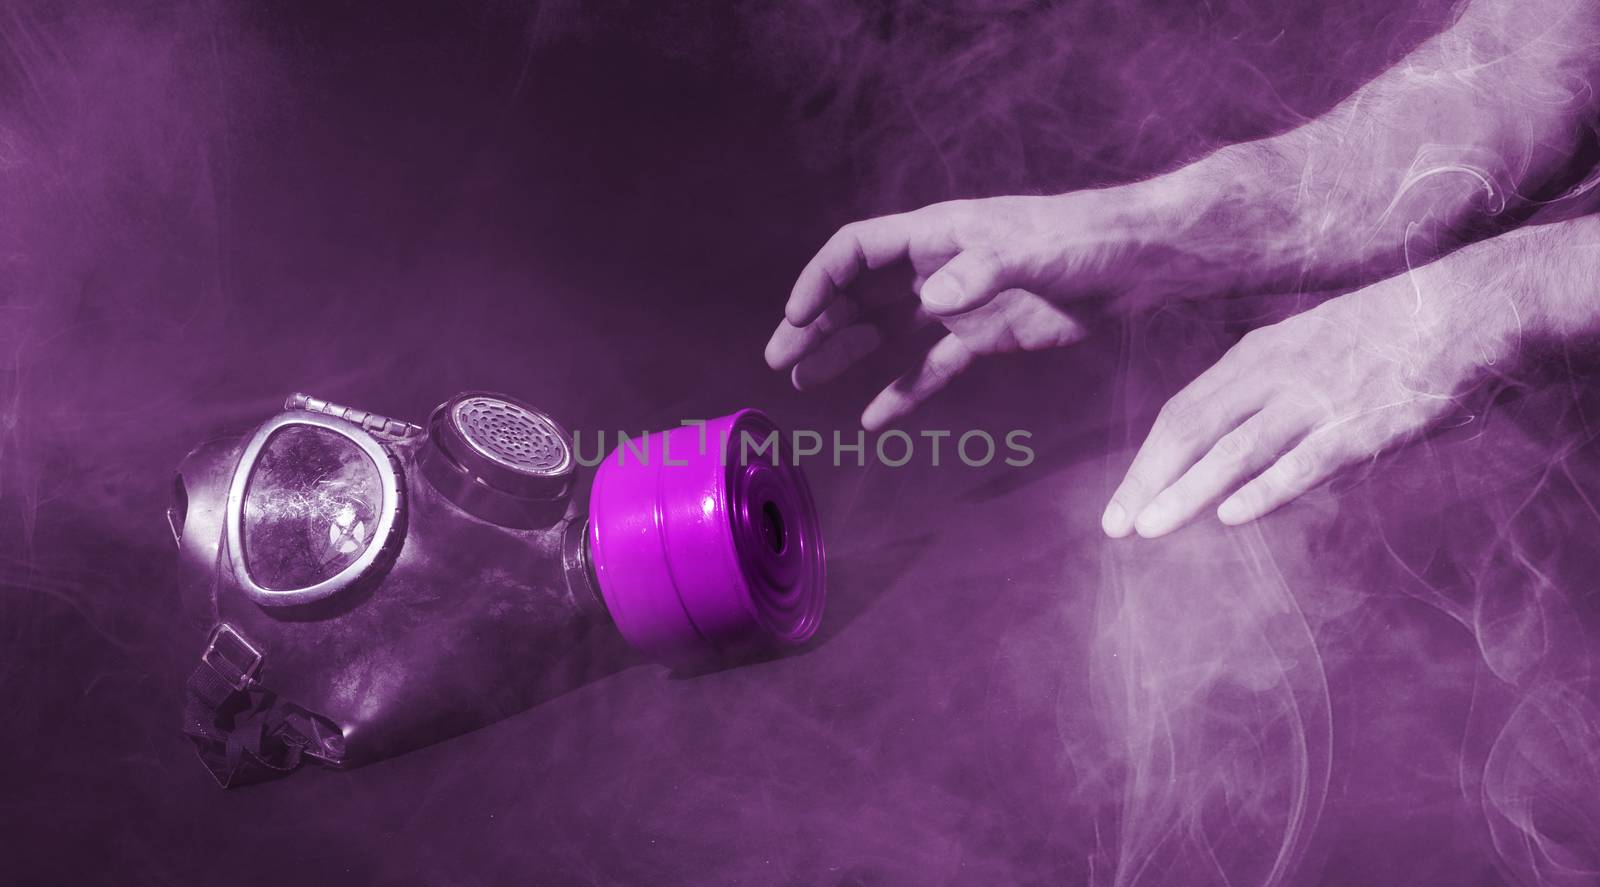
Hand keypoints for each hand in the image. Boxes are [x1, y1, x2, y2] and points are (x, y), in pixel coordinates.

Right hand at [765, 189, 1185, 429]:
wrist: (1136, 264)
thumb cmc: (1083, 239)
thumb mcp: (1031, 251)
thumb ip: (978, 273)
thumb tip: (930, 299)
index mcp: (936, 235)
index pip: (857, 251)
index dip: (821, 281)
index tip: (797, 316)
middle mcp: (936, 268)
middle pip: (859, 294)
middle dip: (817, 324)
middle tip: (780, 358)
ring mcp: (957, 306)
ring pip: (885, 332)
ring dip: (845, 355)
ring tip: (805, 381)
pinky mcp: (983, 340)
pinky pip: (930, 369)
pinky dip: (902, 392)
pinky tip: (874, 418)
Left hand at [1101, 257, 1528, 538]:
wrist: (1468, 306)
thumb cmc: (1392, 334)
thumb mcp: (1313, 349)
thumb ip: (1270, 394)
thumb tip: (1233, 453)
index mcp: (1260, 356)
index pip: (1184, 412)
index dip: (1147, 459)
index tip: (1120, 503)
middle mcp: (1277, 374)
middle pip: (1193, 430)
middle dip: (1149, 480)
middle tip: (1114, 527)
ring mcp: (1318, 398)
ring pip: (1236, 449)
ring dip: (1187, 491)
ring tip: (1149, 529)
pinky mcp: (1363, 424)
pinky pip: (1305, 461)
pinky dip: (1266, 489)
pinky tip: (1230, 517)